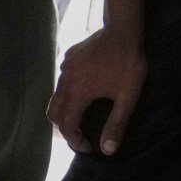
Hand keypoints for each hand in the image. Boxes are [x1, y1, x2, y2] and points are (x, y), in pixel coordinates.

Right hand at [48, 28, 148, 155]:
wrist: (122, 30)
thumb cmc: (127, 65)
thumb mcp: (127, 98)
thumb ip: (116, 125)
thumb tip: (107, 150)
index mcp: (77, 94)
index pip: (66, 126)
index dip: (75, 141)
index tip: (88, 147)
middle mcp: (65, 82)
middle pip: (54, 113)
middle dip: (65, 128)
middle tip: (82, 133)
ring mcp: (65, 68)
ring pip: (55, 96)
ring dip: (64, 110)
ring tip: (82, 114)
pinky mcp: (69, 57)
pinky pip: (61, 80)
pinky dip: (67, 92)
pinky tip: (85, 89)